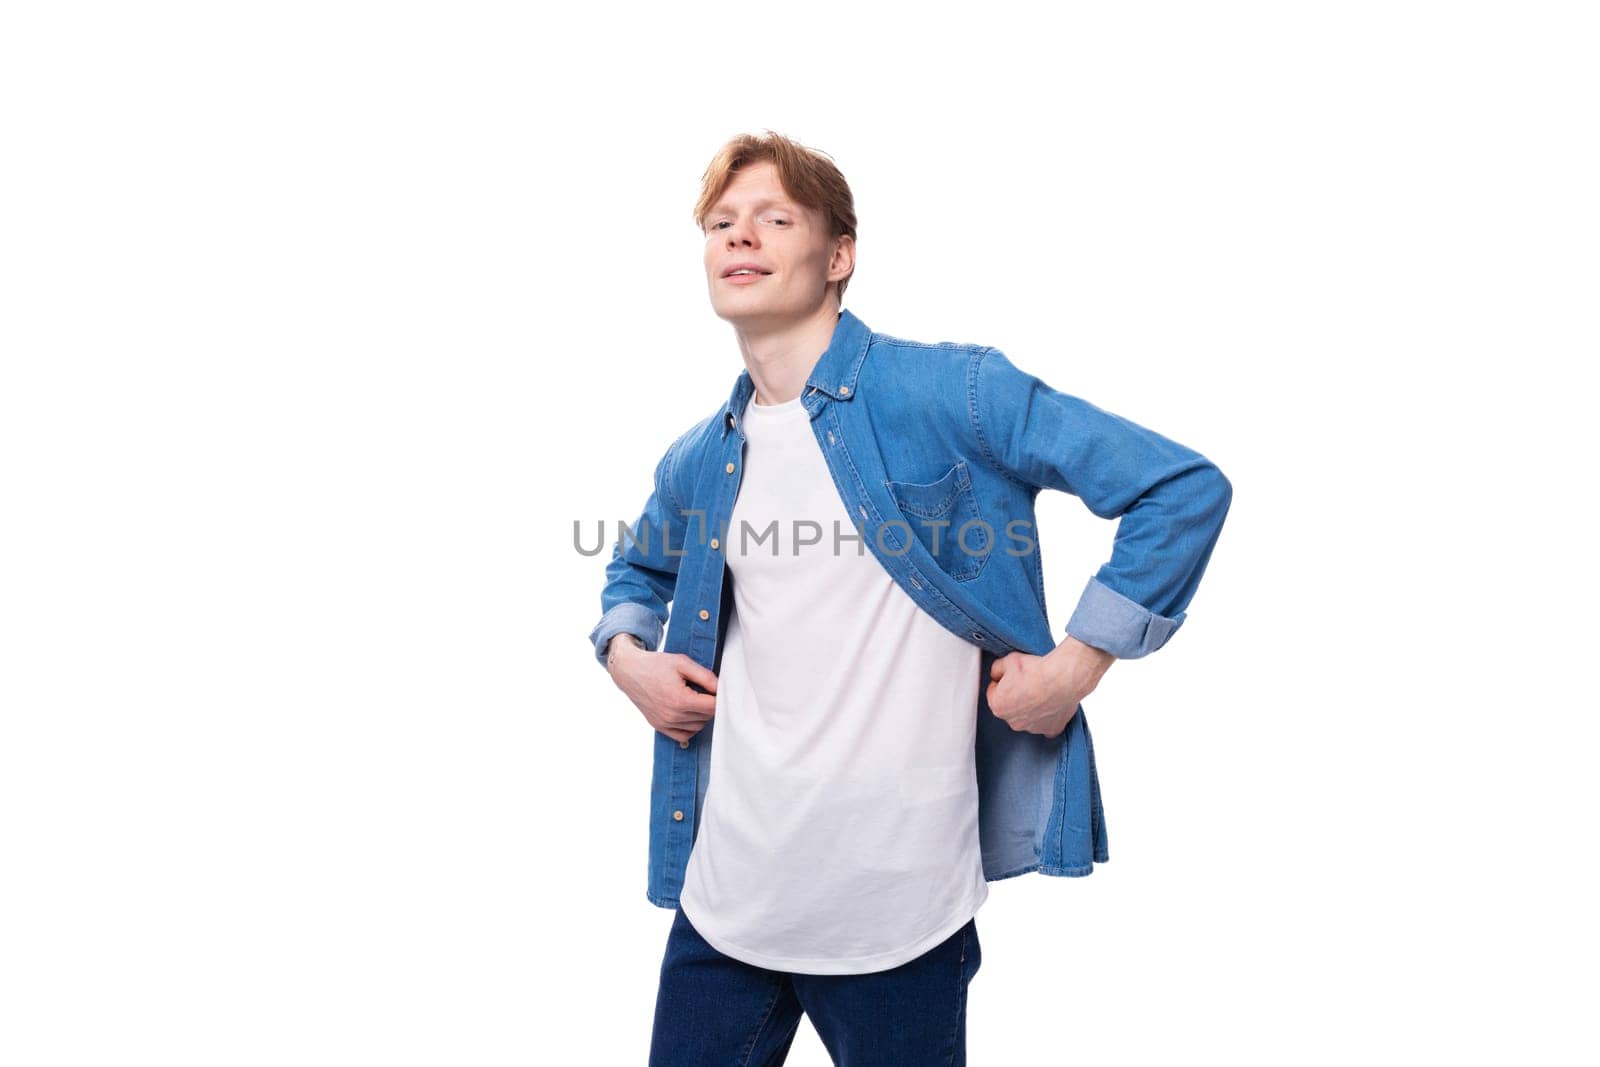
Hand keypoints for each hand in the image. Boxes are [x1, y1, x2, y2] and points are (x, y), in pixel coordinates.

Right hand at [606, 637, 718, 743]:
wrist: (630, 671)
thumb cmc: (656, 665)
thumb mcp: (683, 663)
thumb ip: (706, 677)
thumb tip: (722, 689)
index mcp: (680, 700)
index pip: (713, 707)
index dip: (720, 698)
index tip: (718, 689)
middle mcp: (672, 716)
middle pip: (707, 717)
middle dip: (711, 705)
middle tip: (705, 691)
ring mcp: (665, 723)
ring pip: (698, 727)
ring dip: (701, 715)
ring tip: (694, 698)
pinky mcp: (659, 727)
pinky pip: (684, 735)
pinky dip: (690, 727)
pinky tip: (688, 713)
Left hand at [986, 636, 1114, 737]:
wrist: (1063, 677)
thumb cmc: (1037, 670)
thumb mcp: (1008, 661)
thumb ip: (996, 669)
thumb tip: (997, 674)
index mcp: (998, 706)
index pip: (994, 694)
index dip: (1003, 682)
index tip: (1013, 676)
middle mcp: (1013, 722)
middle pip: (1010, 708)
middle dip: (1016, 696)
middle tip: (1028, 682)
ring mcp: (1033, 728)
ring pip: (1028, 717)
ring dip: (1032, 707)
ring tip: (1042, 690)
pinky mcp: (1051, 729)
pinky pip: (1046, 724)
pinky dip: (1048, 716)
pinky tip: (1051, 704)